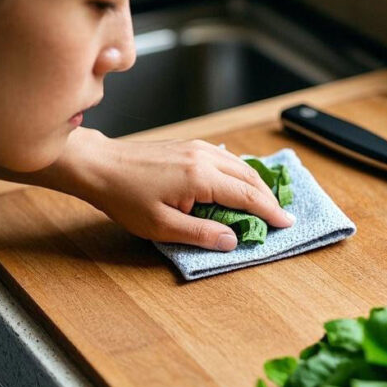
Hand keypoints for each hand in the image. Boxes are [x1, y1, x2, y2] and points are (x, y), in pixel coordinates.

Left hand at [41, 130, 294, 250]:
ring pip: (239, 165)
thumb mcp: (162, 226)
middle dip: (267, 198)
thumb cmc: (125, 197)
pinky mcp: (188, 146)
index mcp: (201, 177)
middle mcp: (204, 157)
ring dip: (255, 184)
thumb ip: (201, 233)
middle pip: (249, 177)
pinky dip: (239, 173)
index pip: (247, 196)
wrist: (100, 166)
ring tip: (264, 204)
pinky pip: (225, 158)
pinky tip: (238, 184)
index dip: (269, 212)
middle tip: (279, 218)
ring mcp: (196, 148)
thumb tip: (232, 240)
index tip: (286, 224)